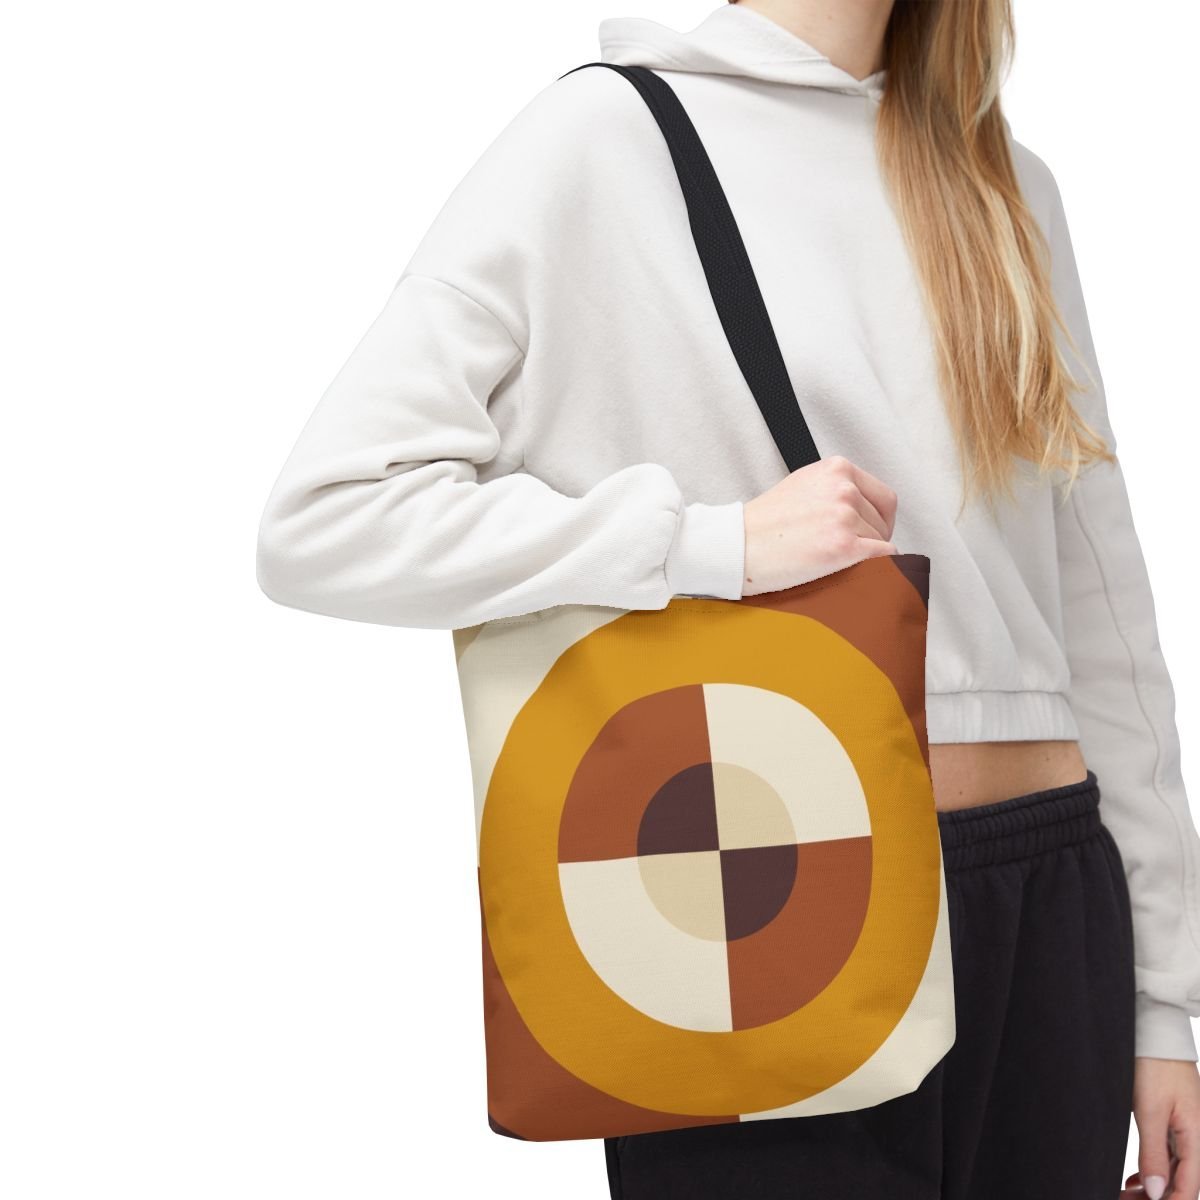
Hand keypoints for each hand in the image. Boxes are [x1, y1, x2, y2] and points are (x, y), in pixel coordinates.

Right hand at [741, 455, 897, 596]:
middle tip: (847, 550)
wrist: (736, 547)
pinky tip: (850, 569)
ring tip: (832, 558)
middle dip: (871, 538)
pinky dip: (872, 568)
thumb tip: (865, 511)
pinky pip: (881, 558)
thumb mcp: (804, 486)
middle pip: (883, 521)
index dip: (879, 519)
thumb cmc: (762, 524)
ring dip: (864, 554)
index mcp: (836, 469)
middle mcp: (844, 489)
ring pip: (881, 542)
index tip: (869, 532)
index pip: (884, 497)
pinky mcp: (843, 547)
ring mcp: (844, 517)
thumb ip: (836, 490)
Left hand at [1122, 1058, 1199, 1197]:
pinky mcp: (1175, 1121)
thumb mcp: (1150, 1110)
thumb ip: (1154, 1152)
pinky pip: (1170, 1155)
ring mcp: (1187, 1130)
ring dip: (1155, 1186)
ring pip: (1176, 1170)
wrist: (1156, 1034)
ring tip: (1129, 1194)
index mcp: (1197, 1137)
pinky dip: (1154, 1169)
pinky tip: (1138, 1179)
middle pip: (1183, 1182)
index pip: (1189, 1187)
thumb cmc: (1155, 1065)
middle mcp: (1197, 1137)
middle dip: (1159, 1197)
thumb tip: (1156, 1192)